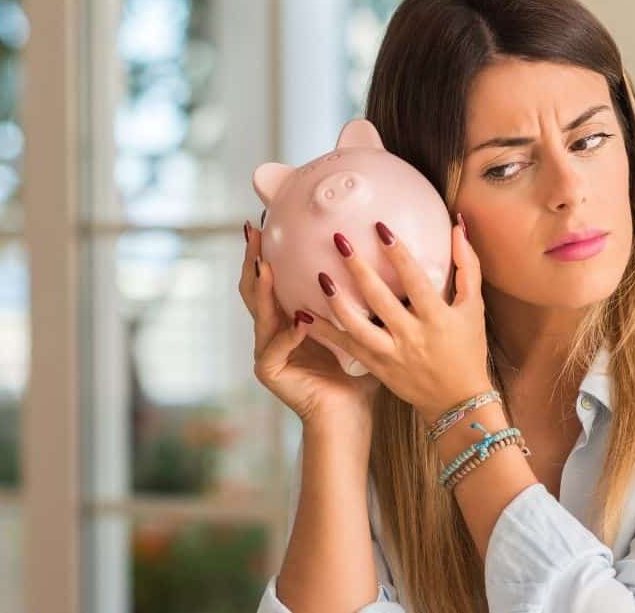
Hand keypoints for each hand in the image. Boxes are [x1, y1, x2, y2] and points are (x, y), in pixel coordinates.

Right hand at [238, 215, 382, 430]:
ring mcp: (267, 351)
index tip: (267, 220)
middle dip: (252, 259)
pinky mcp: (270, 372)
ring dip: (263, 288)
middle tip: (253, 231)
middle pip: (254, 289)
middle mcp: (273, 331)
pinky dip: (288, 334)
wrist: (349, 416)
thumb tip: (382, 259)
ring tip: (266, 266)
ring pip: (259, 313)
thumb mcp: (358, 326)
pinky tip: (300, 320)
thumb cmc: (358, 373)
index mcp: (290, 318)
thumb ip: (358, 297)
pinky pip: (275, 348)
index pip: (273, 278)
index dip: (267, 251)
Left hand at [303, 216, 489, 424]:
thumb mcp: (474, 307)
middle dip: (358, 268)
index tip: (380, 228)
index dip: (397, 253)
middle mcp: (411, 336)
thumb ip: (467, 266)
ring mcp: (391, 354)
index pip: (414, 280)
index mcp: (436, 318)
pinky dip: (324, 332)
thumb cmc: (468, 349)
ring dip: (336, 301)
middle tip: (339, 240)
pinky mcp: (377, 366)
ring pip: (357, 326)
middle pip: (379, 299)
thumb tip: (459, 227)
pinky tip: (304, 314)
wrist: (458, 402)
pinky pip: (346, 347)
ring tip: (321, 277)